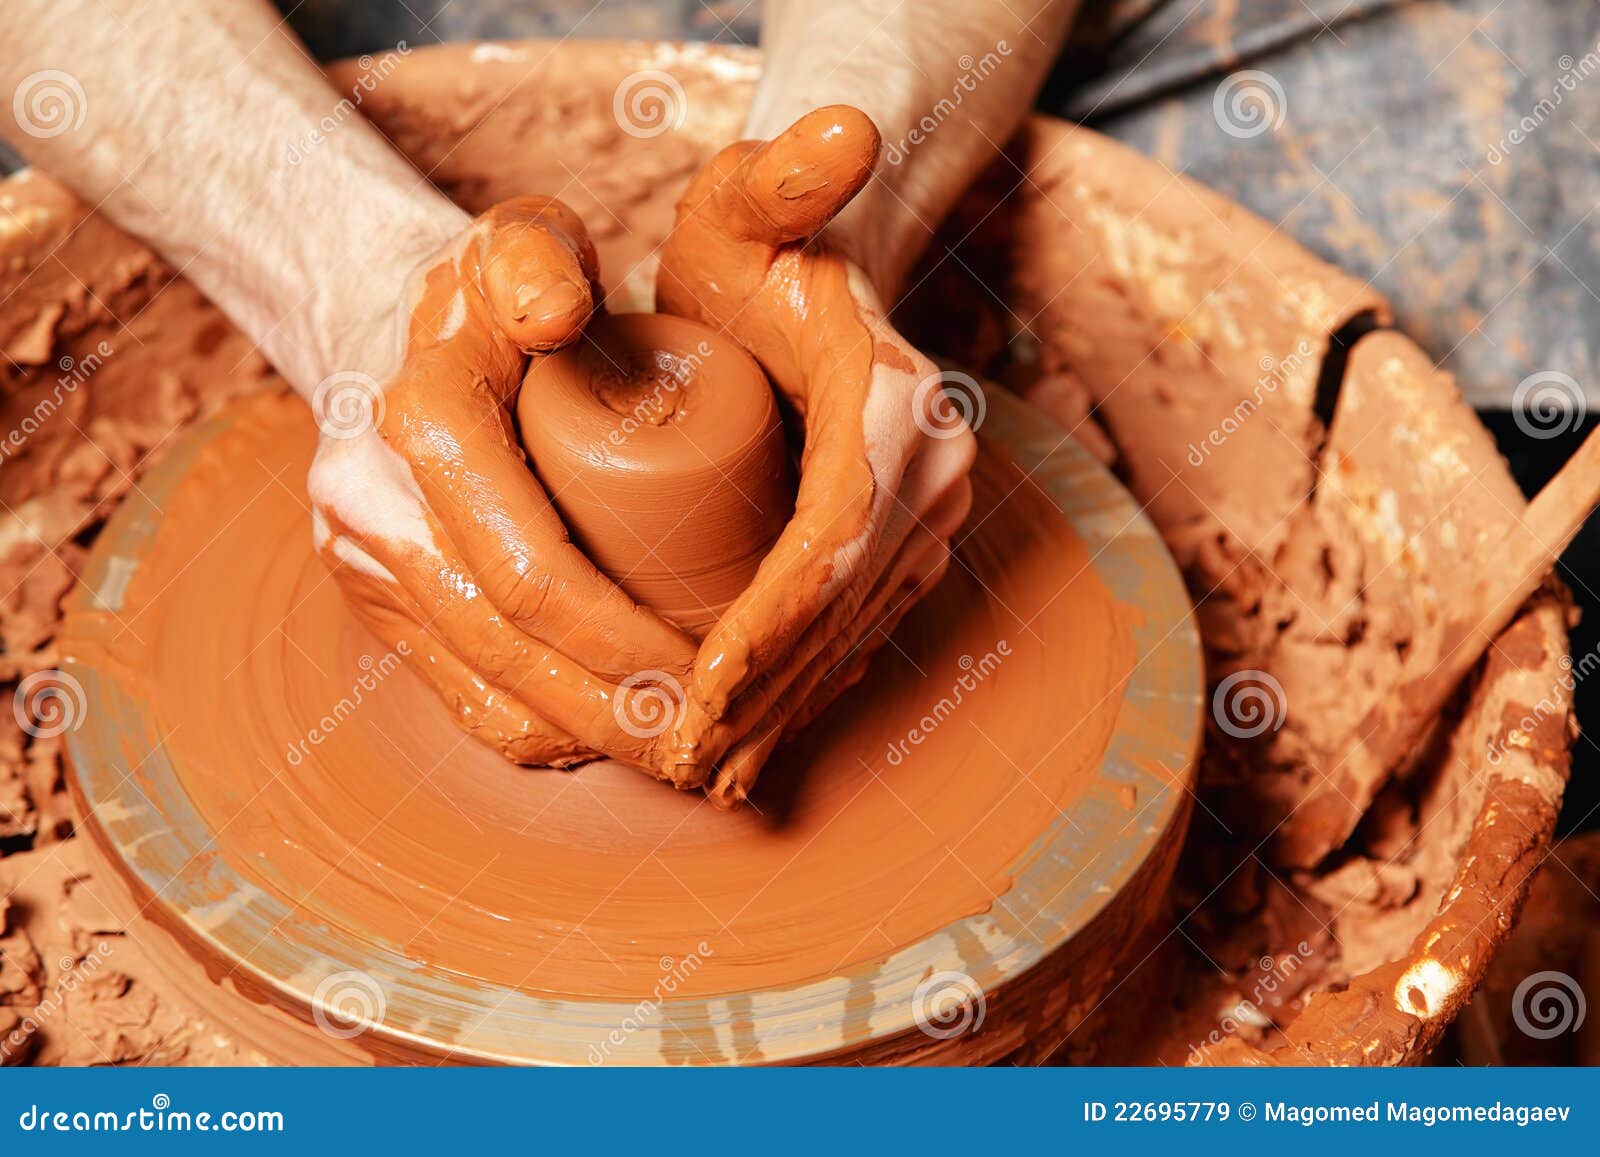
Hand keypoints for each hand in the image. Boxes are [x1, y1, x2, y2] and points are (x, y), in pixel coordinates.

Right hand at [308, 197, 696, 773]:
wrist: (376, 315)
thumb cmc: (484, 284)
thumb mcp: (516, 238)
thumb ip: (536, 258)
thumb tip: (558, 314)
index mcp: (418, 428)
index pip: (534, 575)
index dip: (626, 642)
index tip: (712, 671)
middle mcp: (371, 509)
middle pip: (511, 654)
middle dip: (619, 713)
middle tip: (712, 742)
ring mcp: (363, 565)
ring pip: (484, 691)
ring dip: (586, 737)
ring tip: (677, 751)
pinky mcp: (375, 599)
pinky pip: (458, 694)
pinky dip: (538, 730)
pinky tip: (609, 737)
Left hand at [656, 107, 976, 805]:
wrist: (819, 274)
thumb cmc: (762, 246)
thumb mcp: (755, 201)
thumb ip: (785, 172)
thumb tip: (846, 130)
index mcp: (900, 407)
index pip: (832, 541)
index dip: (765, 628)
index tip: (693, 693)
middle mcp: (933, 473)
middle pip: (845, 610)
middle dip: (764, 694)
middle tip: (677, 761)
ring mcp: (927, 517)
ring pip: (853, 636)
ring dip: (781, 712)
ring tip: (704, 774)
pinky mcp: (905, 544)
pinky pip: (855, 633)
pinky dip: (802, 693)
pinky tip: (751, 744)